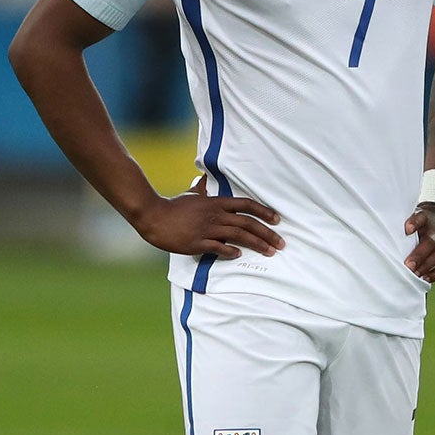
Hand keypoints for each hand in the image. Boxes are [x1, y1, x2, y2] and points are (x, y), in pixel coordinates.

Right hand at [134, 175, 282, 258]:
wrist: (153, 216)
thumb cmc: (173, 206)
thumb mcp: (191, 194)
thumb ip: (202, 188)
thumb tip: (205, 179)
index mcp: (216, 202)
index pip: (247, 205)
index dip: (264, 212)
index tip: (277, 220)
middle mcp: (215, 215)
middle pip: (248, 223)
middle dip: (267, 234)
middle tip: (281, 243)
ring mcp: (207, 229)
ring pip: (238, 236)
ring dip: (257, 244)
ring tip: (269, 252)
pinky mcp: (197, 242)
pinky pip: (218, 247)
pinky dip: (230, 251)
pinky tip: (238, 255)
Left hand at [404, 202, 434, 282]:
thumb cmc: (423, 223)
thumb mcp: (414, 217)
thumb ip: (402, 225)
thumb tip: (382, 237)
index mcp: (426, 218)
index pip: (421, 218)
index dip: (415, 223)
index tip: (407, 229)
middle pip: (430, 243)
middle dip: (419, 255)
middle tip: (408, 265)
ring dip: (425, 266)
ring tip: (414, 274)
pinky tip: (424, 278)